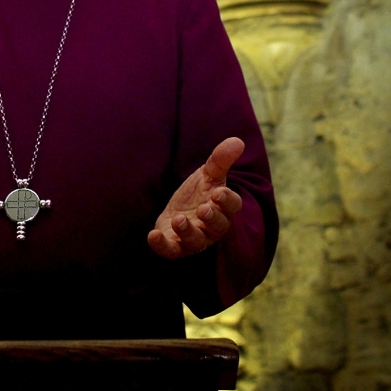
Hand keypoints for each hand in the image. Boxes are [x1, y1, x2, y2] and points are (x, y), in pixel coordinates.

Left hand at [147, 137, 243, 259]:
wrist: (180, 209)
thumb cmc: (200, 192)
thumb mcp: (208, 174)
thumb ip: (221, 159)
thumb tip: (237, 140)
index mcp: (224, 208)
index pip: (232, 206)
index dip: (227, 201)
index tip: (218, 192)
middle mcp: (212, 227)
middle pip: (217, 226)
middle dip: (211, 218)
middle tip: (204, 208)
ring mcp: (194, 238)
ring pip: (196, 241)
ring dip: (188, 232)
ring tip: (180, 220)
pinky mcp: (175, 245)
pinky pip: (171, 250)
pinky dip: (162, 245)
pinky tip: (153, 235)